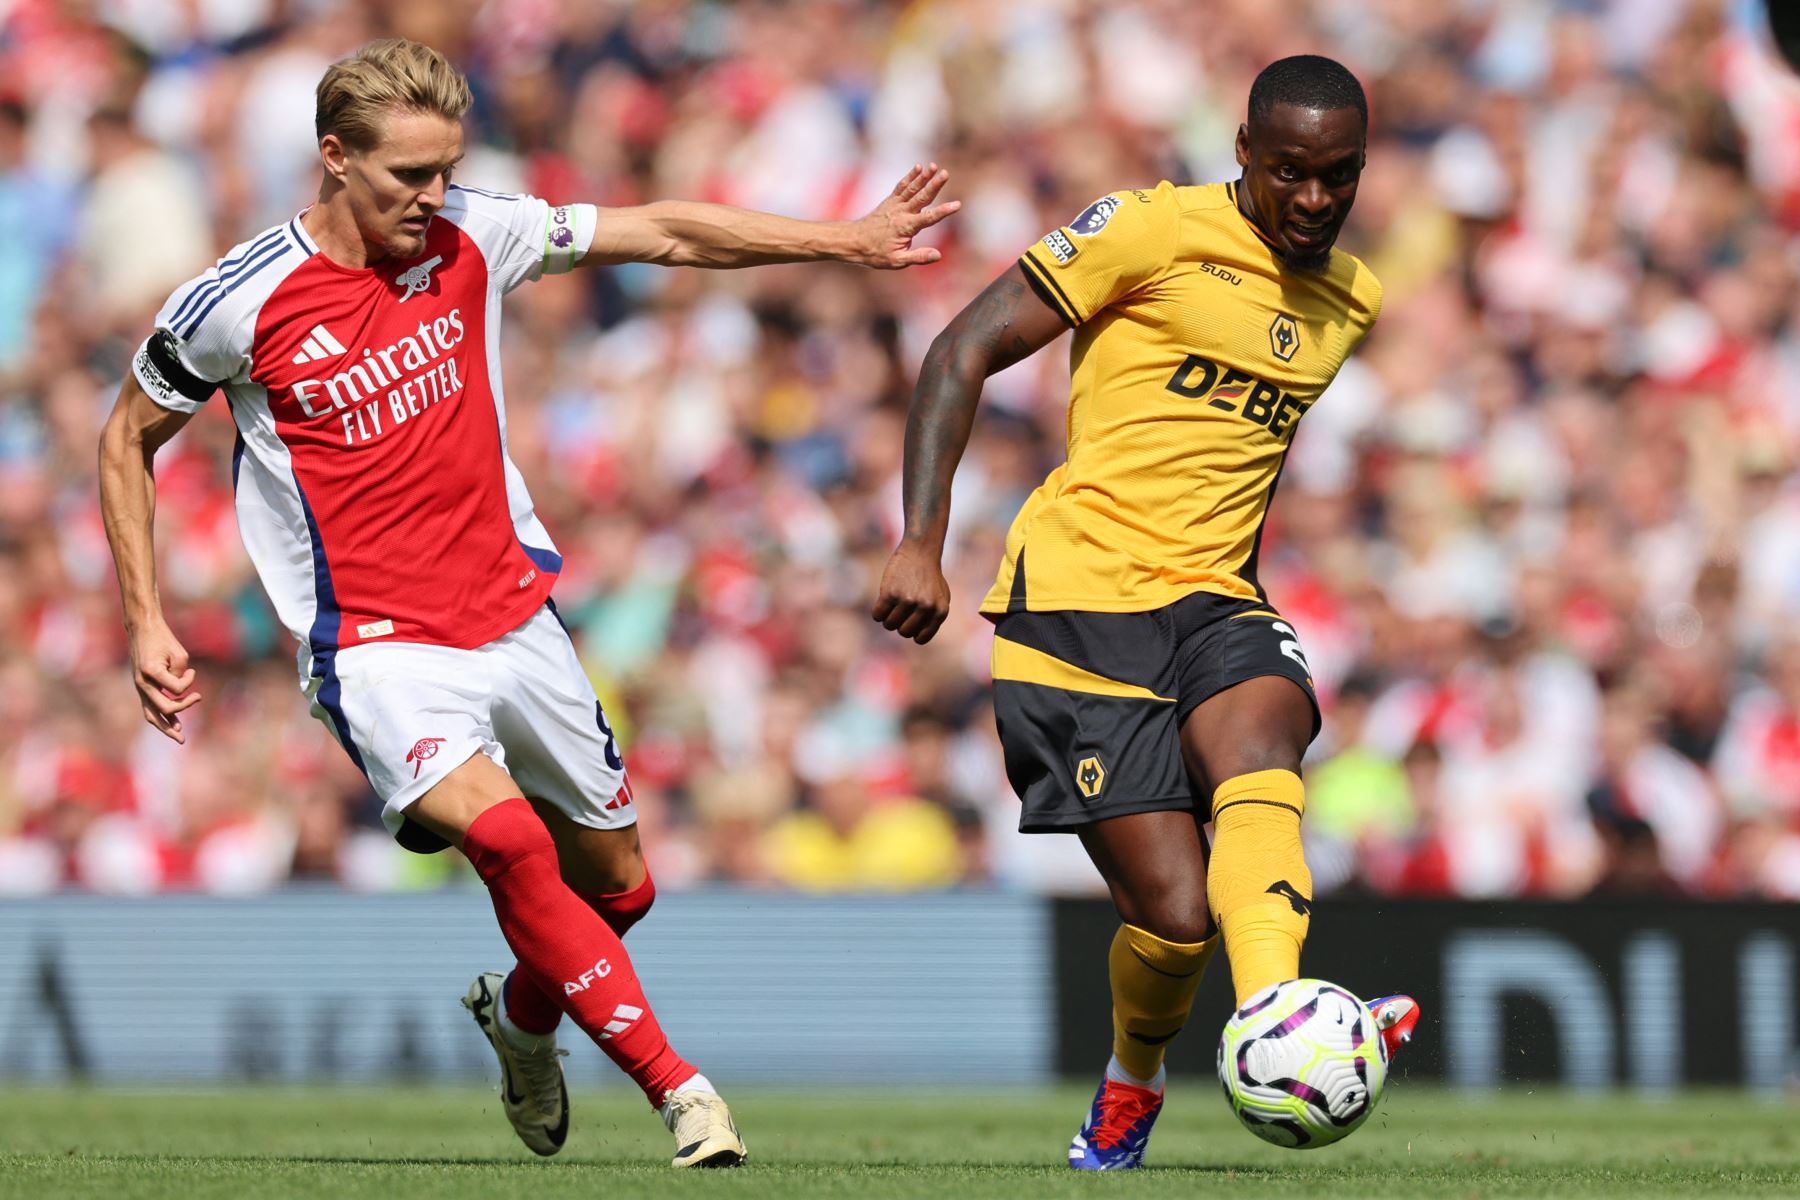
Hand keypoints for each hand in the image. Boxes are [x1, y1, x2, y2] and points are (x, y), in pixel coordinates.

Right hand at [128, 621, 200, 742]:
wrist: (142, 629)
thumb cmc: (163, 639)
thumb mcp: (179, 655)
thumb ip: (181, 676)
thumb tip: (180, 694)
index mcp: (151, 672)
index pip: (177, 689)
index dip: (189, 681)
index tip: (191, 670)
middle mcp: (142, 683)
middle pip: (164, 708)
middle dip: (184, 708)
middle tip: (199, 697)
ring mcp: (140, 687)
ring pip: (152, 715)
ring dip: (167, 728)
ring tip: (180, 738)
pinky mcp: (141, 687)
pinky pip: (149, 708)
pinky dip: (160, 719)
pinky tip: (172, 726)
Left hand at [851, 163, 960, 267]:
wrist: (854, 241)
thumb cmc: (876, 253)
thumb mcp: (897, 261)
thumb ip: (918, 257)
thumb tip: (938, 255)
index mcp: (906, 228)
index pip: (929, 218)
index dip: (943, 211)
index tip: (957, 205)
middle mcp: (901, 213)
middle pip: (921, 197)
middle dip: (935, 185)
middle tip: (946, 173)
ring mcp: (895, 205)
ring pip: (912, 188)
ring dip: (923, 177)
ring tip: (934, 166)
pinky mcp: (890, 201)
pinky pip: (902, 186)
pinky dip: (910, 177)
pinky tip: (918, 167)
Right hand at [872, 539, 951, 643]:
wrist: (920, 551)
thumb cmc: (930, 576)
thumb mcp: (941, 598)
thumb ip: (933, 618)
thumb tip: (918, 636)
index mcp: (940, 612)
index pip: (920, 638)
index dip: (912, 632)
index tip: (910, 621)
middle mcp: (925, 608)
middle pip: (903, 632)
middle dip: (899, 624)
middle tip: (900, 610)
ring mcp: (908, 600)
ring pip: (889, 625)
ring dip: (887, 618)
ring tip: (892, 605)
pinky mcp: (890, 593)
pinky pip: (877, 615)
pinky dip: (878, 613)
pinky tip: (883, 602)